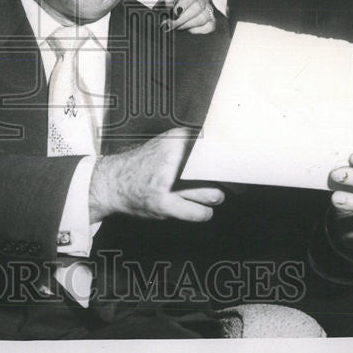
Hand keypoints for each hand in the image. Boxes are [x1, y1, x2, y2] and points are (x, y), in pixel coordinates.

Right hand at [89, 127, 224, 222]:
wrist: (112, 181)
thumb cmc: (144, 165)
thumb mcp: (166, 146)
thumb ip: (191, 146)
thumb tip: (228, 156)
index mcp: (177, 139)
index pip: (216, 147)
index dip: (232, 160)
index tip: (239, 167)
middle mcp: (173, 157)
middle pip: (217, 171)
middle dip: (230, 181)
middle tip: (237, 186)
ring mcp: (168, 181)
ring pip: (212, 193)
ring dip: (214, 196)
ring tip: (210, 195)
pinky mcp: (164, 203)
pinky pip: (198, 212)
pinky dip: (202, 213)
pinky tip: (198, 209)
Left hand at [160, 0, 215, 33]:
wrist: (172, 16)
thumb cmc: (169, 6)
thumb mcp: (165, 1)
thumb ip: (166, 2)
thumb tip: (169, 4)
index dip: (184, 3)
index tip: (175, 13)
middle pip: (197, 7)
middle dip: (182, 18)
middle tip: (170, 24)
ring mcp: (209, 9)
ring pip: (202, 18)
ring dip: (187, 25)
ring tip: (176, 26)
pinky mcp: (211, 21)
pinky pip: (208, 27)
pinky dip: (196, 30)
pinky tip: (187, 29)